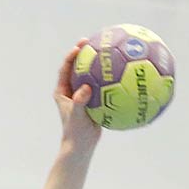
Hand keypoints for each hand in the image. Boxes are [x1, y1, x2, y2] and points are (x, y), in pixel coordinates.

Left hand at [55, 40, 102, 154]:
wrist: (82, 147)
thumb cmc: (76, 134)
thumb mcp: (77, 117)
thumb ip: (80, 102)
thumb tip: (85, 89)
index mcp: (63, 92)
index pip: (65, 69)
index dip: (71, 56)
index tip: (80, 47)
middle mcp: (72, 91)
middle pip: (79, 67)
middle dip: (86, 53)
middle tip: (94, 41)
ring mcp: (83, 95)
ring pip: (92, 76)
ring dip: (100, 65)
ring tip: (110, 52)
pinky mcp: (94, 101)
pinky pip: (103, 86)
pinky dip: (111, 80)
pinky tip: (124, 74)